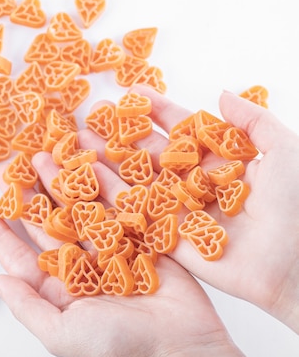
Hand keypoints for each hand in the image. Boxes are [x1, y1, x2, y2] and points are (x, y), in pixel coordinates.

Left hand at [0, 181, 262, 356]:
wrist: (181, 348)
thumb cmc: (120, 348)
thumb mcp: (61, 333)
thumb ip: (27, 306)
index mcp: (58, 290)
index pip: (20, 255)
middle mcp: (81, 268)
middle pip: (48, 225)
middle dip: (30, 198)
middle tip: (14, 171)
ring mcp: (111, 250)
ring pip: (80, 209)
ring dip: (63, 183)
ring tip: (45, 157)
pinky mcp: (141, 239)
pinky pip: (118, 205)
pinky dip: (104, 182)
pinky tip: (89, 161)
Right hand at [85, 84, 298, 332]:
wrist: (295, 264)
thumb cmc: (297, 206)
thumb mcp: (285, 151)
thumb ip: (253, 121)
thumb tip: (221, 93)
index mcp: (221, 162)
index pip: (183, 130)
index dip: (159, 111)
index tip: (134, 92)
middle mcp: (195, 184)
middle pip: (151, 153)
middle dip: (122, 132)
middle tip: (95, 112)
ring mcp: (179, 212)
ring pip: (136, 181)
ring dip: (107, 160)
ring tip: (80, 140)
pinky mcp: (168, 239)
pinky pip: (134, 214)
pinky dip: (108, 196)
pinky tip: (88, 176)